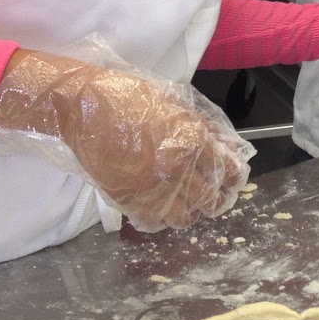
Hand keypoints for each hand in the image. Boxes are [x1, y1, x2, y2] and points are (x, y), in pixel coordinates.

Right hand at [0, 50, 250, 230]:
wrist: (82, 107)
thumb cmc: (128, 97)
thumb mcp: (174, 103)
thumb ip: (202, 126)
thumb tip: (225, 143)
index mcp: (191, 140)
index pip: (227, 170)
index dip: (235, 177)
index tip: (235, 179)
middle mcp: (175, 168)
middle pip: (210, 199)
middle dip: (217, 198)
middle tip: (215, 195)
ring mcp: (150, 188)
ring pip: (184, 217)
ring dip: (190, 211)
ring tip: (188, 202)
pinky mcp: (126, 200)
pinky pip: (155, 222)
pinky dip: (163, 218)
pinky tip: (163, 207)